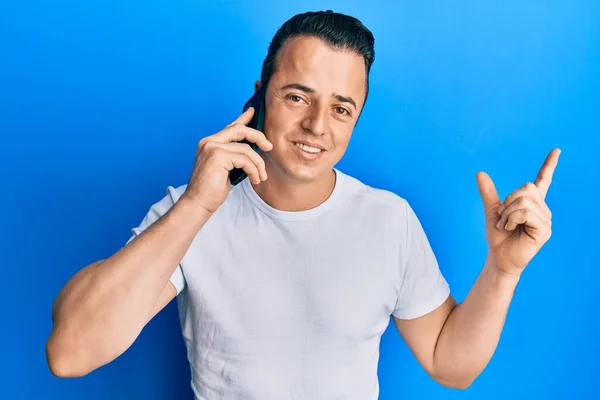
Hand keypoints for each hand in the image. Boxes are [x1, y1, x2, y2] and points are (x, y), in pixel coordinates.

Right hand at [181, 107, 272, 213]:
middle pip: (240, 130)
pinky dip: (254, 170)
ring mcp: (212, 147)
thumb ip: (234, 156)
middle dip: (258, 137)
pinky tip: (255, 179)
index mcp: (209, 143)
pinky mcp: (217, 156)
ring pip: (246, 149)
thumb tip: (250, 150)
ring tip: (261, 177)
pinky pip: (245, 159)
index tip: (253, 111)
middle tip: (269, 147)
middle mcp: (209, 142)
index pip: (230, 127)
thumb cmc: (211, 190)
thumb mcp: (226, 169)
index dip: (243, 118)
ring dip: (258, 164)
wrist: (198, 204)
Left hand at [475, 149, 560, 276]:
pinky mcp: (545, 230)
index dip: (549, 165)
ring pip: (524, 201)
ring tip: (506, 226)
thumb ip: (488, 192)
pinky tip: (511, 229)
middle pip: (526, 188)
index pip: (543, 180)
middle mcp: (542, 209)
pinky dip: (512, 219)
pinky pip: (525, 213)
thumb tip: (480, 172)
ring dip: (507, 213)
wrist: (498, 257)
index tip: (556, 150)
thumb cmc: (498, 236)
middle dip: (508, 202)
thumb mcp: (492, 210)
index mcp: (531, 203)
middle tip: (504, 218)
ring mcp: (545, 219)